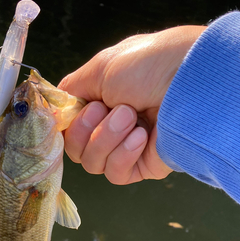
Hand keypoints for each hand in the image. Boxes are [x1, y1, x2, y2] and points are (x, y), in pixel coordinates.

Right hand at [58, 25, 204, 183]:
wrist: (187, 82)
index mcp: (99, 102)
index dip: (64, 125)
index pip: (67, 127)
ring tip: (131, 115)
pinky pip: (115, 173)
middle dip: (86, 129)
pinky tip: (141, 135)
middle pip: (75, 150)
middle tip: (108, 108)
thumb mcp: (99, 68)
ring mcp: (125, 148)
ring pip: (93, 163)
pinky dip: (123, 154)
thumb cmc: (147, 66)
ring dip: (107, 137)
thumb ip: (70, 91)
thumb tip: (52, 111)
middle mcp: (110, 127)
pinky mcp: (141, 166)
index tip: (68, 114)